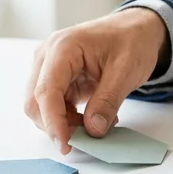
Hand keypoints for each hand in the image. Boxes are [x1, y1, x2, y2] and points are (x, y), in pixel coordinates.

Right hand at [24, 9, 167, 152]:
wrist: (136, 29)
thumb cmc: (132, 41)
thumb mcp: (127, 70)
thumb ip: (108, 100)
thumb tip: (93, 130)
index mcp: (62, 47)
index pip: (46, 91)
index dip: (54, 122)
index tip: (67, 144)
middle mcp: (48, 55)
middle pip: (36, 102)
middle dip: (58, 125)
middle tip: (88, 138)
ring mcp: (49, 67)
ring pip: (43, 107)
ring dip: (65, 123)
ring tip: (98, 123)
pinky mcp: (57, 78)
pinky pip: (54, 105)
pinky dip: (70, 118)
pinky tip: (93, 117)